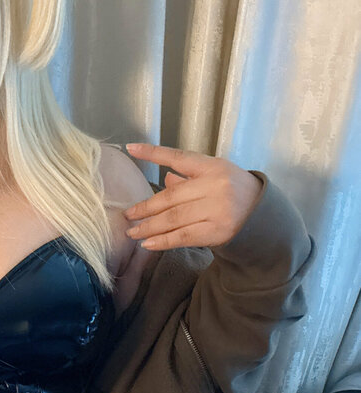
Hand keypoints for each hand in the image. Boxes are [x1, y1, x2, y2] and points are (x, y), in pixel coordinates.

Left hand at [122, 144, 262, 249]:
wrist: (263, 215)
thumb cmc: (233, 191)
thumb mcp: (215, 176)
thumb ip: (189, 176)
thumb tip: (165, 178)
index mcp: (212, 166)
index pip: (178, 157)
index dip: (153, 153)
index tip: (131, 148)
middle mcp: (215, 186)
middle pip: (171, 196)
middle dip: (146, 207)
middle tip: (128, 215)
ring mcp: (217, 209)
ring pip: (174, 218)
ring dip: (149, 227)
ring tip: (132, 232)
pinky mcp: (217, 232)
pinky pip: (183, 237)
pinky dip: (163, 241)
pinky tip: (148, 244)